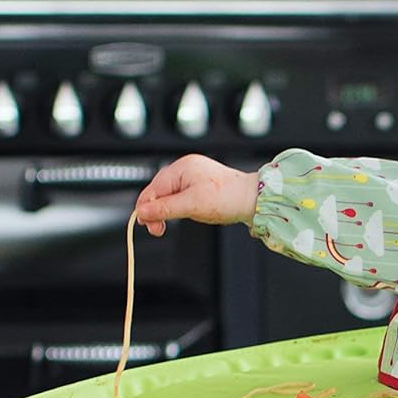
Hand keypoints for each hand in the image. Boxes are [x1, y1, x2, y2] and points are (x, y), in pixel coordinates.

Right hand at [133, 155, 258, 235]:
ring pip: (169, 196)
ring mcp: (193, 176)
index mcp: (181, 168)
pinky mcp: (200, 185)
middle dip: (157, 211)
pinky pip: (181, 197)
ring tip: (179, 219)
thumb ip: (165, 208)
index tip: (147, 225)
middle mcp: (185, 169)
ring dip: (169, 210)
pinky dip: (180, 207)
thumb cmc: (229, 197)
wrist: (254, 199)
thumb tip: (143, 212)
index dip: (146, 209)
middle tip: (159, 229)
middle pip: (158, 192)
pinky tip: (188, 213)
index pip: (152, 190)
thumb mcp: (192, 205)